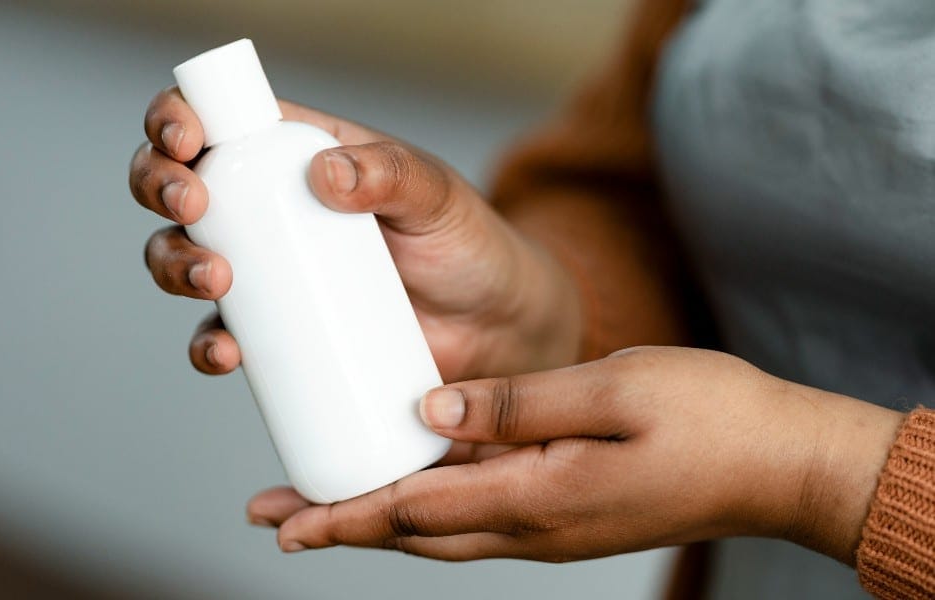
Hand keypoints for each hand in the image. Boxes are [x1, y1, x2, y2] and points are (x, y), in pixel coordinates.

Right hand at [129, 88, 581, 380]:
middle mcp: (269, 208)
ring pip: (184, 258)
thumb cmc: (467, 244)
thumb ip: (393, 172)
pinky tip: (225, 353)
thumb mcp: (437, 195)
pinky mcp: (280, 333)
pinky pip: (222, 336)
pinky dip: (208, 346)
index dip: (177, 116)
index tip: (184, 140)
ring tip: (214, 280)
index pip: (217, 117)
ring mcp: (269, 273)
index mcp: (296, 152)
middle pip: (179, 185)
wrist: (493, 327)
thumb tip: (326, 173)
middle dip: (159, 187)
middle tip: (192, 209)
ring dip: (172, 265)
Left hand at [249, 347, 902, 564]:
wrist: (781, 464)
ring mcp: (554, 528)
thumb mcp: (613, 391)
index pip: (415, 509)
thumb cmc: (709, 417)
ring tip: (329, 512)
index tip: (284, 520)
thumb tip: (429, 405)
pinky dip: (430, 513)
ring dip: (381, 523)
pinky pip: (479, 521)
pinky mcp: (570, 515)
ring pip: (444, 534)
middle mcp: (535, 527)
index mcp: (537, 495)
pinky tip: (419, 492)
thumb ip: (517, 404)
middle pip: (416, 533)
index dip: (344, 512)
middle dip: (344, 526)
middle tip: (280, 523)